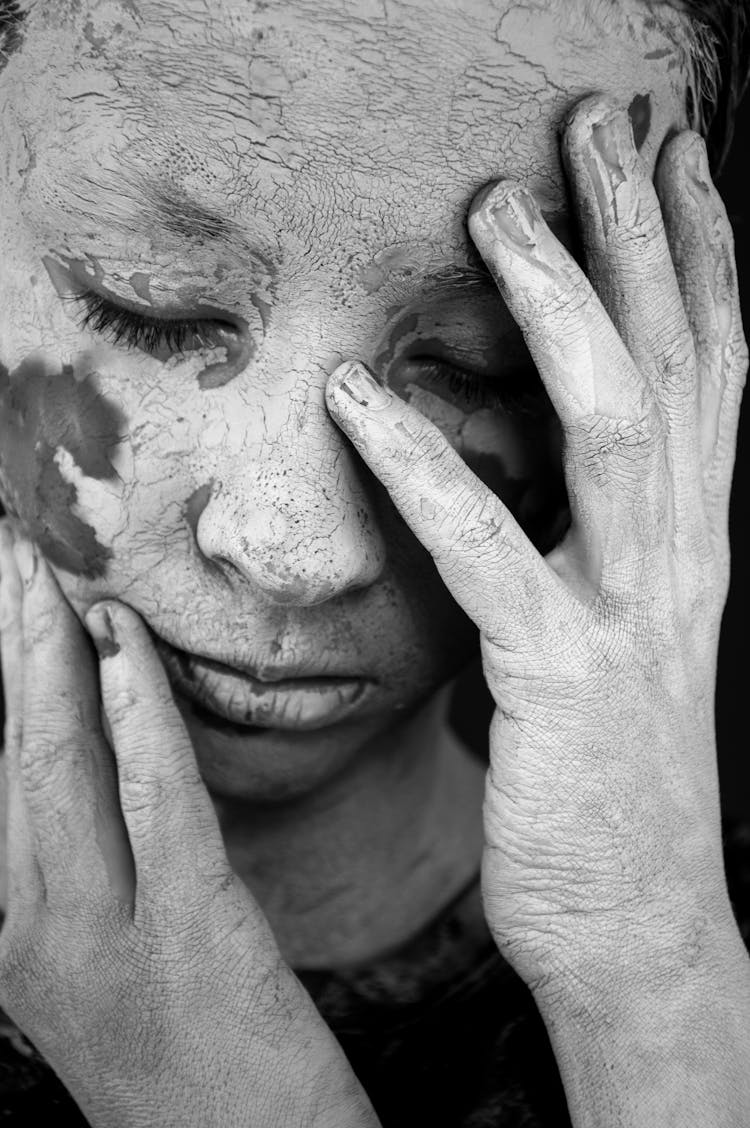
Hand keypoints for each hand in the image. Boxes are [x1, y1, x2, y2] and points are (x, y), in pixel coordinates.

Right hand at [0, 524, 377, 1127]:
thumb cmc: (197, 1075)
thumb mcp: (116, 969)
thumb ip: (91, 876)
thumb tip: (97, 761)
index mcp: (13, 940)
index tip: (2, 602)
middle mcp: (27, 937)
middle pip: (6, 756)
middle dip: (1, 644)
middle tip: (4, 550)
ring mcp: (96, 942)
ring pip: (55, 768)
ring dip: (41, 656)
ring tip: (33, 570)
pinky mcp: (186, 938)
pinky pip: (154, 799)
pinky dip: (134, 712)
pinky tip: (120, 645)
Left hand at [325, 94, 748, 991]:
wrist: (640, 927)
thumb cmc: (613, 779)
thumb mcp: (621, 639)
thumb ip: (588, 551)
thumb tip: (520, 486)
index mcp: (696, 545)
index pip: (717, 368)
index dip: (702, 254)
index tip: (674, 155)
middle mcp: (684, 560)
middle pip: (677, 360)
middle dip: (641, 232)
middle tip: (597, 123)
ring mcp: (630, 616)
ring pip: (614, 423)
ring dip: (562, 305)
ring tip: (497, 210)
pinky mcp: (559, 679)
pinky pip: (486, 551)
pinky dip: (422, 467)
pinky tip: (359, 396)